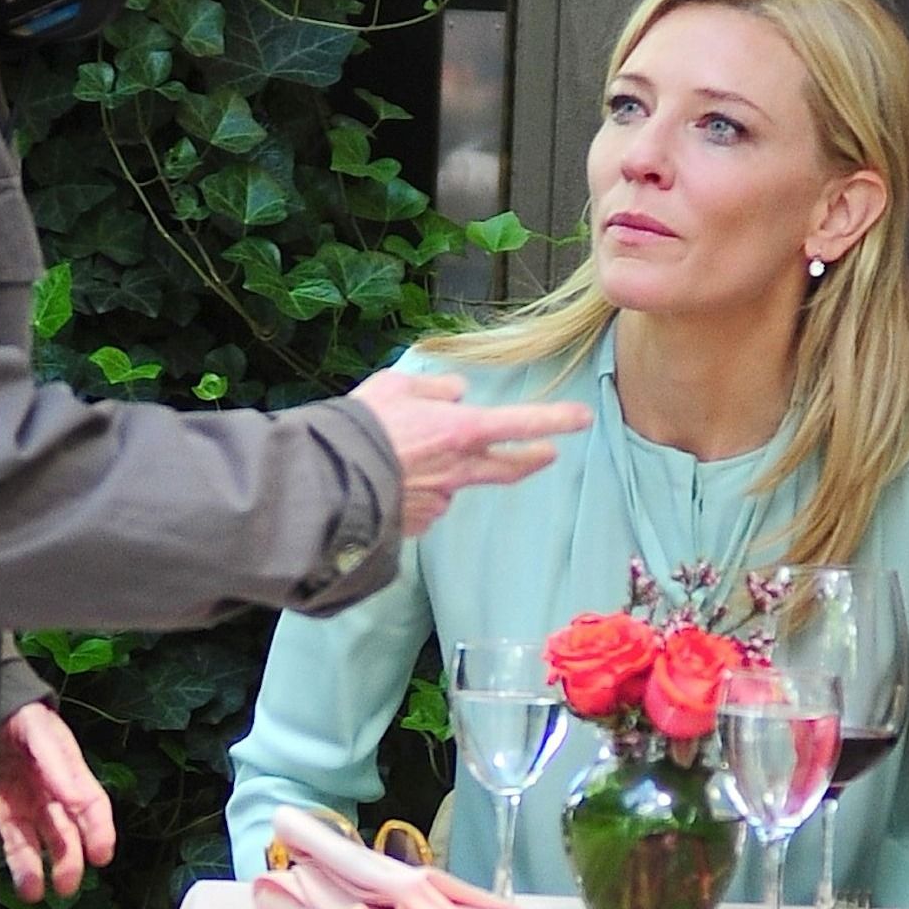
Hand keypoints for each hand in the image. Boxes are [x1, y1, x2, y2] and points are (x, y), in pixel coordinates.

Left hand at [0, 700, 115, 902]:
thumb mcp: (39, 729)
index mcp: (69, 769)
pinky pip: (15, 842)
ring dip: (42, 868)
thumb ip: (56, 761)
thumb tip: (76, 798)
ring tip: (37, 891)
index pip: (92, 804)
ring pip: (42, 843)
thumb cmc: (19, 714)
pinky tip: (26, 883)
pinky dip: (21, 864)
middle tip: (68, 883)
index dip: (100, 830)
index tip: (101, 854)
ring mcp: (28, 803)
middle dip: (70, 859)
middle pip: (68, 831)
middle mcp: (52, 791)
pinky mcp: (3, 811)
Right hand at [351, 371, 589, 534]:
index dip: (555, 419)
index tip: (583, 418)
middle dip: (531, 458)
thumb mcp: (396, 386)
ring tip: (408, 458)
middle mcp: (459, 469)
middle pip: (508, 467)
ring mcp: (440, 500)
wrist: (325, 480)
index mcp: (461, 431)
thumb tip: (456, 393)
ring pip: (456, 484)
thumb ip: (433, 388)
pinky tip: (391, 484)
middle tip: (547, 454)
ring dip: (448, 472)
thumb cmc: (361, 426)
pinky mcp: (417, 523)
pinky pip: (426, 504)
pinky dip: (418, 493)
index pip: (521, 423)